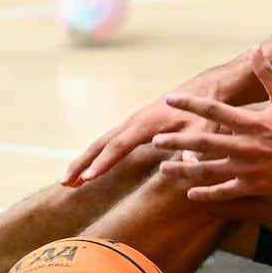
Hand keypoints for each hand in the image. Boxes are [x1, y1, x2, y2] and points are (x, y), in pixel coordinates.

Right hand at [63, 92, 216, 186]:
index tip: (86, 178)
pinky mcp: (137, 125)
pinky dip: (97, 154)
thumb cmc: (205, 111)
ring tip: (69, 182)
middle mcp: (134, 122)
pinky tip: (91, 167)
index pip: (119, 146)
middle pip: (101, 144)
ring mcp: (133, 123)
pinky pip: (111, 141)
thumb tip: (187, 166)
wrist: (207, 88)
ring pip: (103, 142)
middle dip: (82, 163)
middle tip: (64, 183)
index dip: (103, 163)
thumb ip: (194, 148)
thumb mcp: (203, 131)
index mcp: (146, 124)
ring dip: (84, 160)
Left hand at [152, 47, 271, 200]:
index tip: (170, 99)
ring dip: (184, 170)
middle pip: (203, 144)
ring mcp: (248, 168)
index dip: (190, 103)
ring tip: (163, 169)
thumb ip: (268, 74)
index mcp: (251, 122)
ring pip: (209, 170)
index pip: (214, 110)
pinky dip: (207, 193)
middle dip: (177, 142)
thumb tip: (256, 48)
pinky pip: (225, 191)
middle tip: (155, 141)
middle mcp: (246, 146)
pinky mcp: (254, 185)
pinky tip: (190, 193)